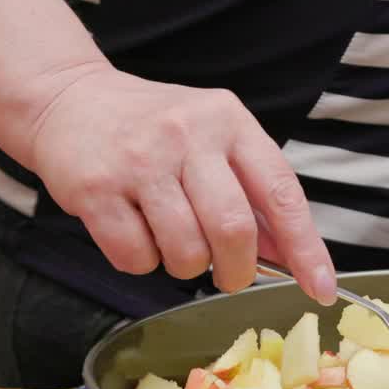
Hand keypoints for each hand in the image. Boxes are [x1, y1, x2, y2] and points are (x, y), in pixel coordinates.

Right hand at [27, 65, 336, 303]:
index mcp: (229, 122)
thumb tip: (291, 257)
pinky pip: (136, 258)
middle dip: (237, 271)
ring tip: (171, 240)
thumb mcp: (214, 142)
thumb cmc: (153, 129)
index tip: (320, 288)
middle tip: (229, 276)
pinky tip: (134, 231)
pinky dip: (141, 261)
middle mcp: (188, 136)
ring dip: (185, 266)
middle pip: (233, 230)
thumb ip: (253, 195)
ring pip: (185, 252)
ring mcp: (140, 162)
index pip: (282, 193)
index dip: (306, 249)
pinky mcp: (97, 190)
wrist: (68, 99)